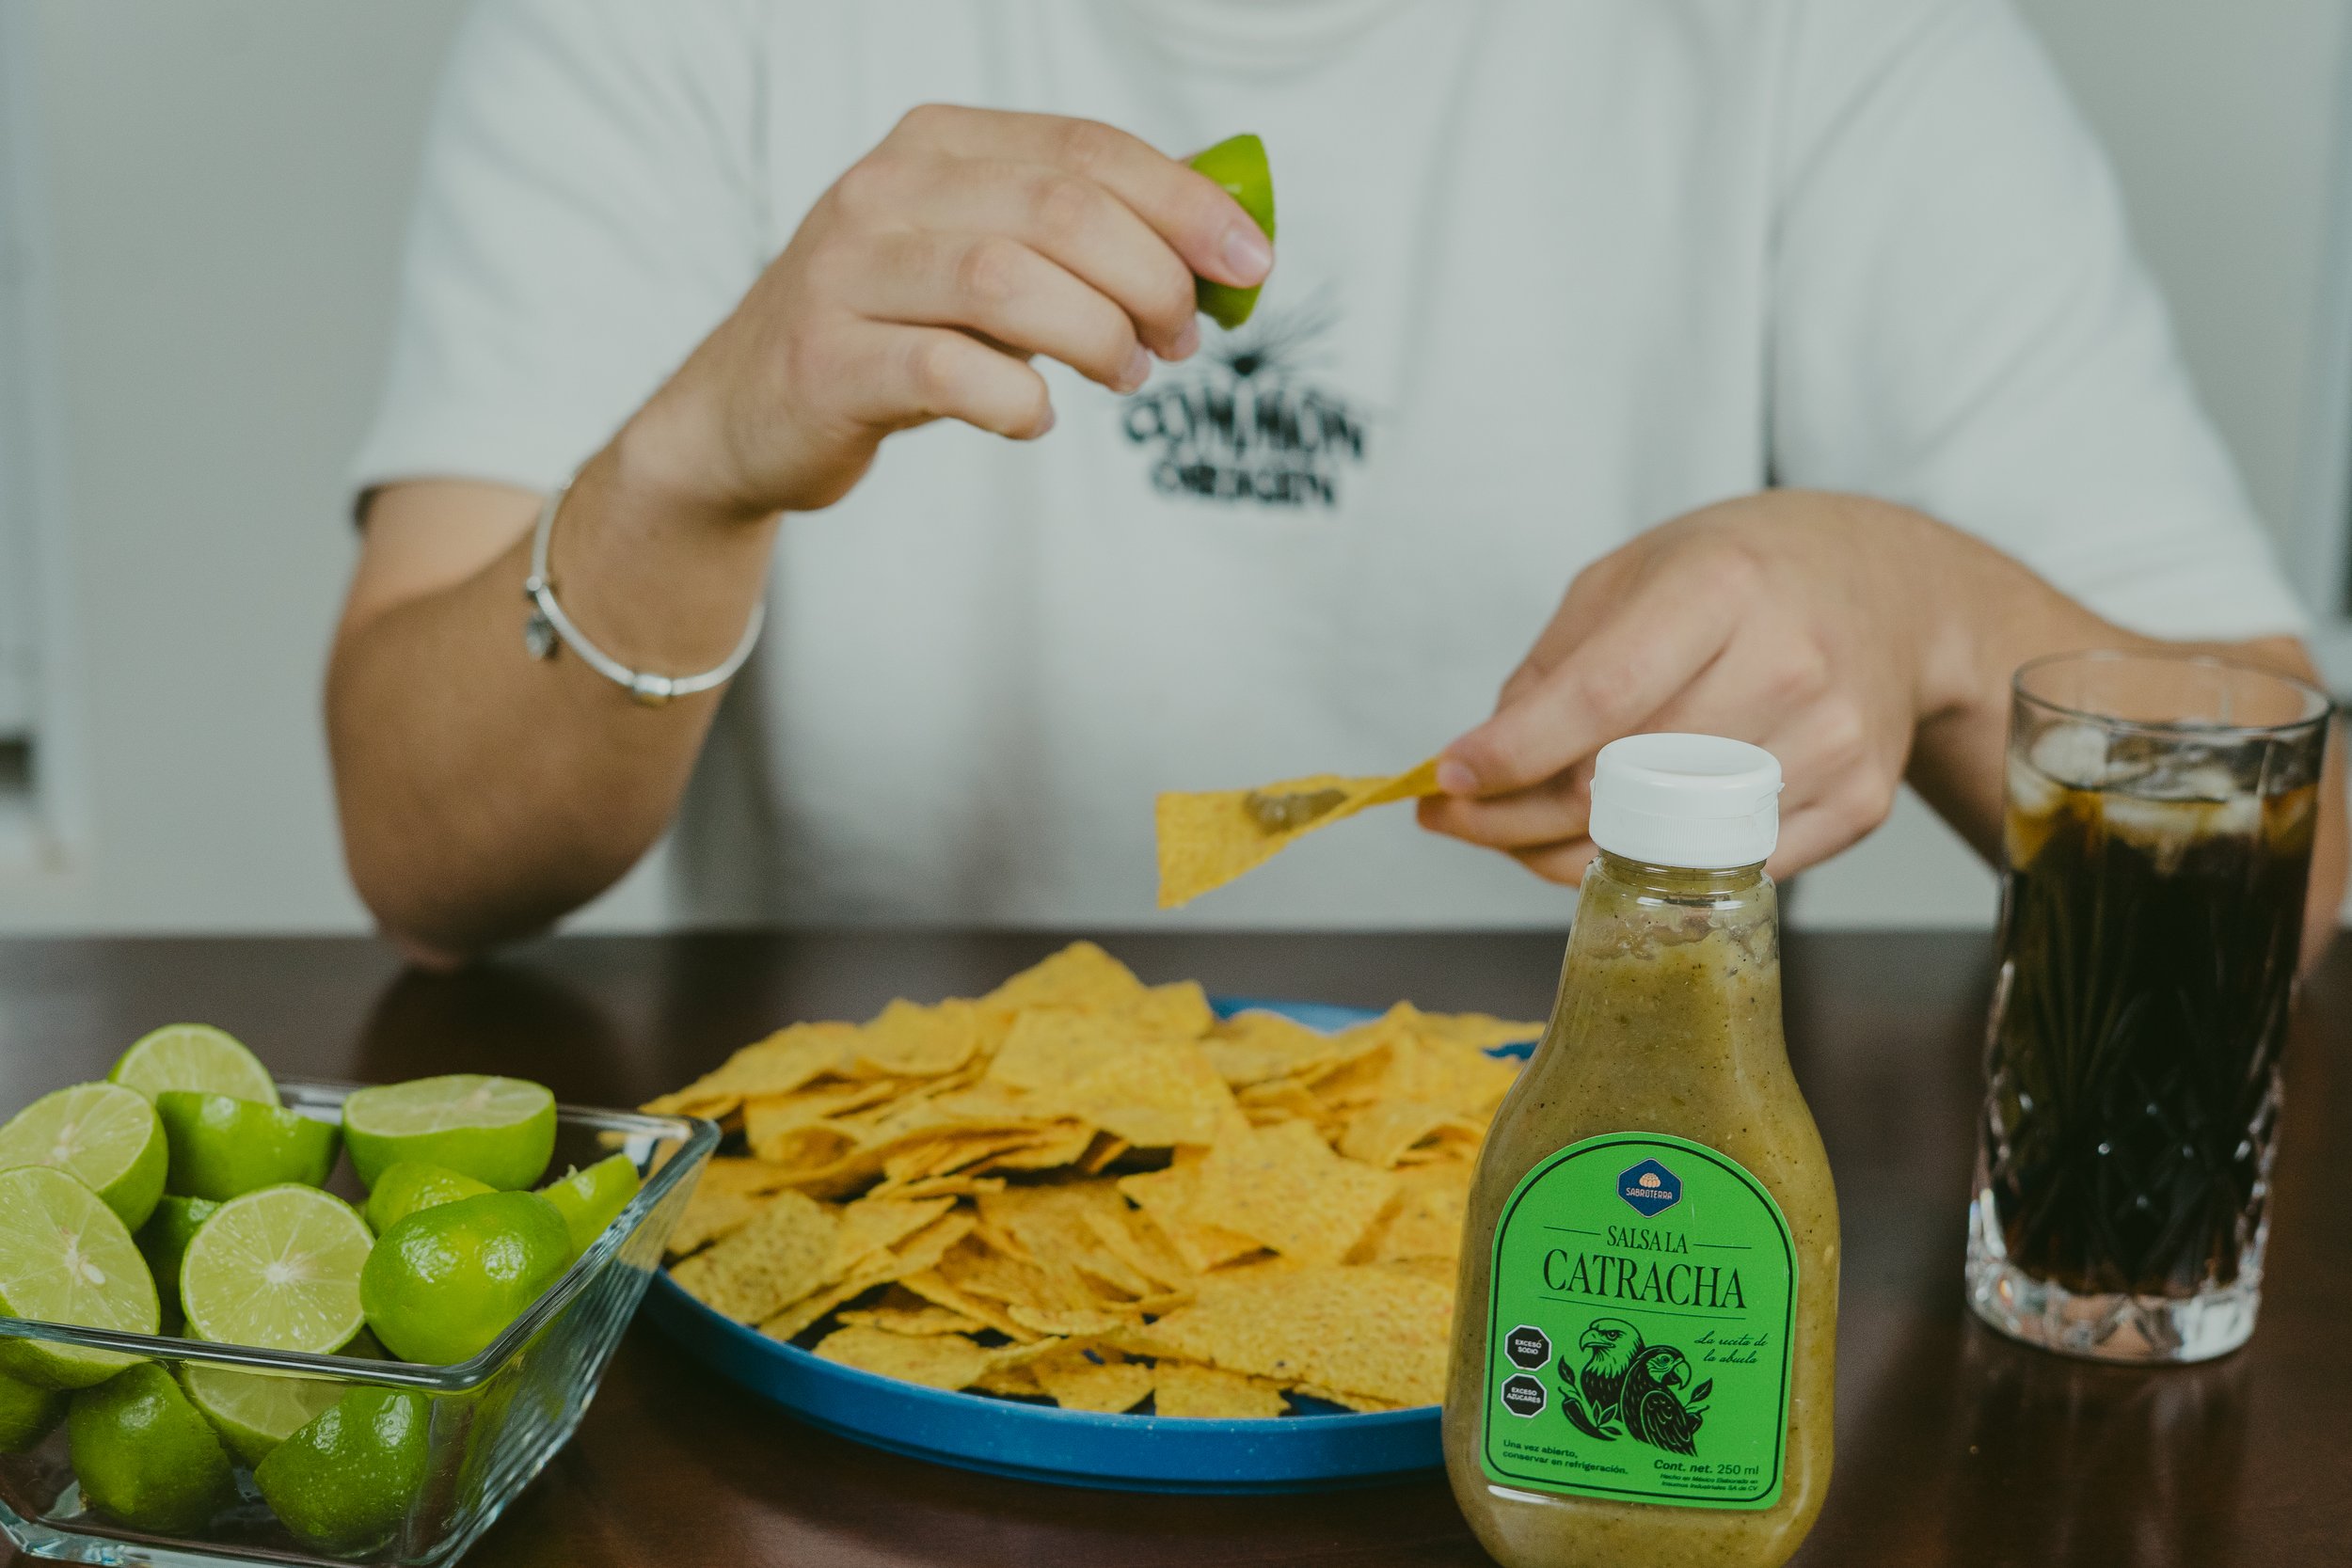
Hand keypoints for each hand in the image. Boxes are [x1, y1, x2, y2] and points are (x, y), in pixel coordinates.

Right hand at [620, 104, 1273, 519]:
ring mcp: (846, 271)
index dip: (1185, 204)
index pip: (1085, 148)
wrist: (746, 414)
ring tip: (1125, 375)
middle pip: (1061, 209)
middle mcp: (884, 189)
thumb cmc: (893, 335)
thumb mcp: (981, 263)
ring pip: (1009, 279)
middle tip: (1180, 340)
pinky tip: (1033, 415)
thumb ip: (1078, 243)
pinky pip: (949, 372)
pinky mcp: (826, 360)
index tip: (1250, 263)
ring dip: (1097, 336)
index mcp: (936, 145)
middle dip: (1152, 278)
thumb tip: (1219, 247)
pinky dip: (1018, 400)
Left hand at [1419, 491, 1965, 881]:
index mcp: (1723, 586)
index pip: (1601, 696)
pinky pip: (1723, 864)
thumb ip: (1554, 666)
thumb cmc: (1746, 574)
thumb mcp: (1634, 575)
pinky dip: (1655, 863)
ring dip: (1574, 852)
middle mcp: (1789, 664)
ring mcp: (1832, 742)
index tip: (1447, 780)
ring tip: (1527, 831)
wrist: (1896, 591)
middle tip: (1463, 818)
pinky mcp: (1857, 803)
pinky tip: (1620, 835)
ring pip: (1666, 840)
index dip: (1513, 752)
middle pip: (1624, 782)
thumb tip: (1483, 763)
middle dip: (1518, 817)